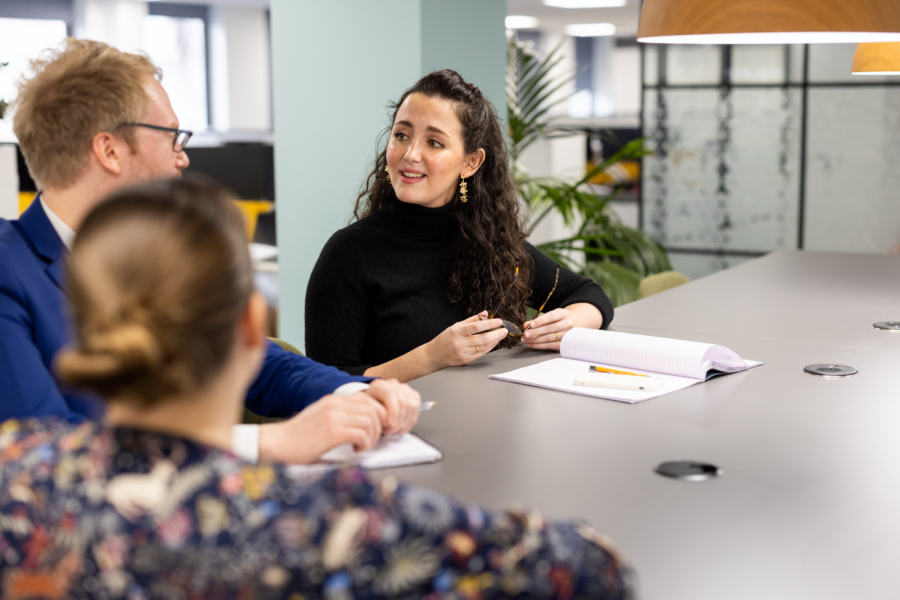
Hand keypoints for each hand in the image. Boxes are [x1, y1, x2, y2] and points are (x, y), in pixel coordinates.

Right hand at [258, 393, 386, 463]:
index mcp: (334, 400)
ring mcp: (333, 417)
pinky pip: (362, 434)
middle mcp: (335, 404)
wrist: (278, 444)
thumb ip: (340, 414)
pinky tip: (355, 450)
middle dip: (379, 426)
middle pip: (374, 409)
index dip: (377, 414)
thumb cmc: (299, 436)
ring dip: (372, 437)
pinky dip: (364, 444)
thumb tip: (364, 420)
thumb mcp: (322, 417)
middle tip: (371, 439)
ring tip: (362, 446)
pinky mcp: (332, 432)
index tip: (374, 429)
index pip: (368, 399)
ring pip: (371, 421)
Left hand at [364, 378, 420, 434]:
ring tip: (395, 431)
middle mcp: (394, 385)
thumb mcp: (367, 411)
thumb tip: (389, 423)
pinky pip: (417, 409)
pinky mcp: (413, 395)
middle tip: (390, 431)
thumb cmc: (369, 409)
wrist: (373, 406)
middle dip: (398, 421)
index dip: (392, 411)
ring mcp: (405, 389)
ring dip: (405, 423)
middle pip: (403, 402)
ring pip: (412, 406)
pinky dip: (410, 422)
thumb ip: (377, 414)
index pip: (390, 394)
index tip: (390, 425)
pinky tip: (402, 428)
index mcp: (379, 386)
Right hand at [426, 311, 508, 369]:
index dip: (489, 324)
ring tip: (501, 335)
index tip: (498, 321)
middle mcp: (460, 343)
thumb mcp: (455, 326)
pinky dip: (489, 347)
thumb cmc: (445, 339)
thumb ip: (472, 319)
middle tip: (504, 330)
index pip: (476, 327)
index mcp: (457, 332)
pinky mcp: (466, 360)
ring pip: (484, 347)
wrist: (434, 355)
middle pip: (483, 339)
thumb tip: (485, 313)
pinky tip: (494, 342)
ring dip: (495, 341)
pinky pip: (481, 353)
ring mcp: (463, 353)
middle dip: (496, 334)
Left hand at [522, 307, 573, 350]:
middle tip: (525, 334)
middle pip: (549, 328)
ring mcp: (567, 335)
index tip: (531, 325)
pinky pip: (550, 346)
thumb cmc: (555, 320)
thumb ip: (536, 320)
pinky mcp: (564, 344)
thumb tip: (526, 325)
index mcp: (563, 314)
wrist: (567, 326)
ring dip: (535, 340)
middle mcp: (567, 324)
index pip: (551, 317)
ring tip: (525, 340)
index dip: (540, 321)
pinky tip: (531, 344)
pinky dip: (539, 345)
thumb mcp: (548, 316)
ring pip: (549, 338)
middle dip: (535, 332)